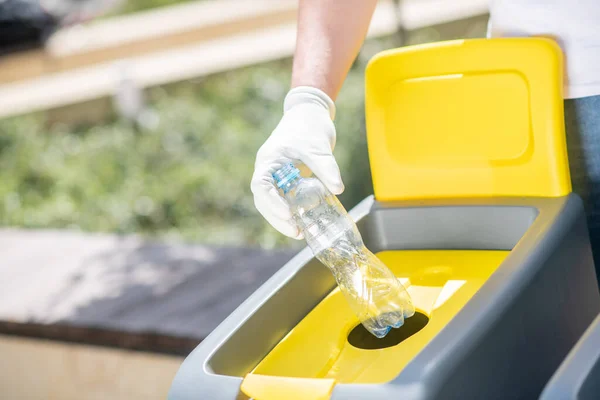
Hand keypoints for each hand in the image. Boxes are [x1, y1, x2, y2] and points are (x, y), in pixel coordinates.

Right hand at [251, 86, 344, 238]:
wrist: (310, 112)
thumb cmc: (310, 125)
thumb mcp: (319, 147)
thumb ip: (327, 168)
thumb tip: (338, 189)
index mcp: (268, 160)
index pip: (261, 186)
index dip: (272, 203)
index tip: (288, 215)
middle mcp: (268, 169)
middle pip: (263, 200)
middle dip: (277, 218)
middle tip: (296, 231)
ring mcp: (275, 175)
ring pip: (271, 202)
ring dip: (283, 219)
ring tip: (300, 232)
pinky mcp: (286, 178)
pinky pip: (283, 198)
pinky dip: (291, 211)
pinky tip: (304, 221)